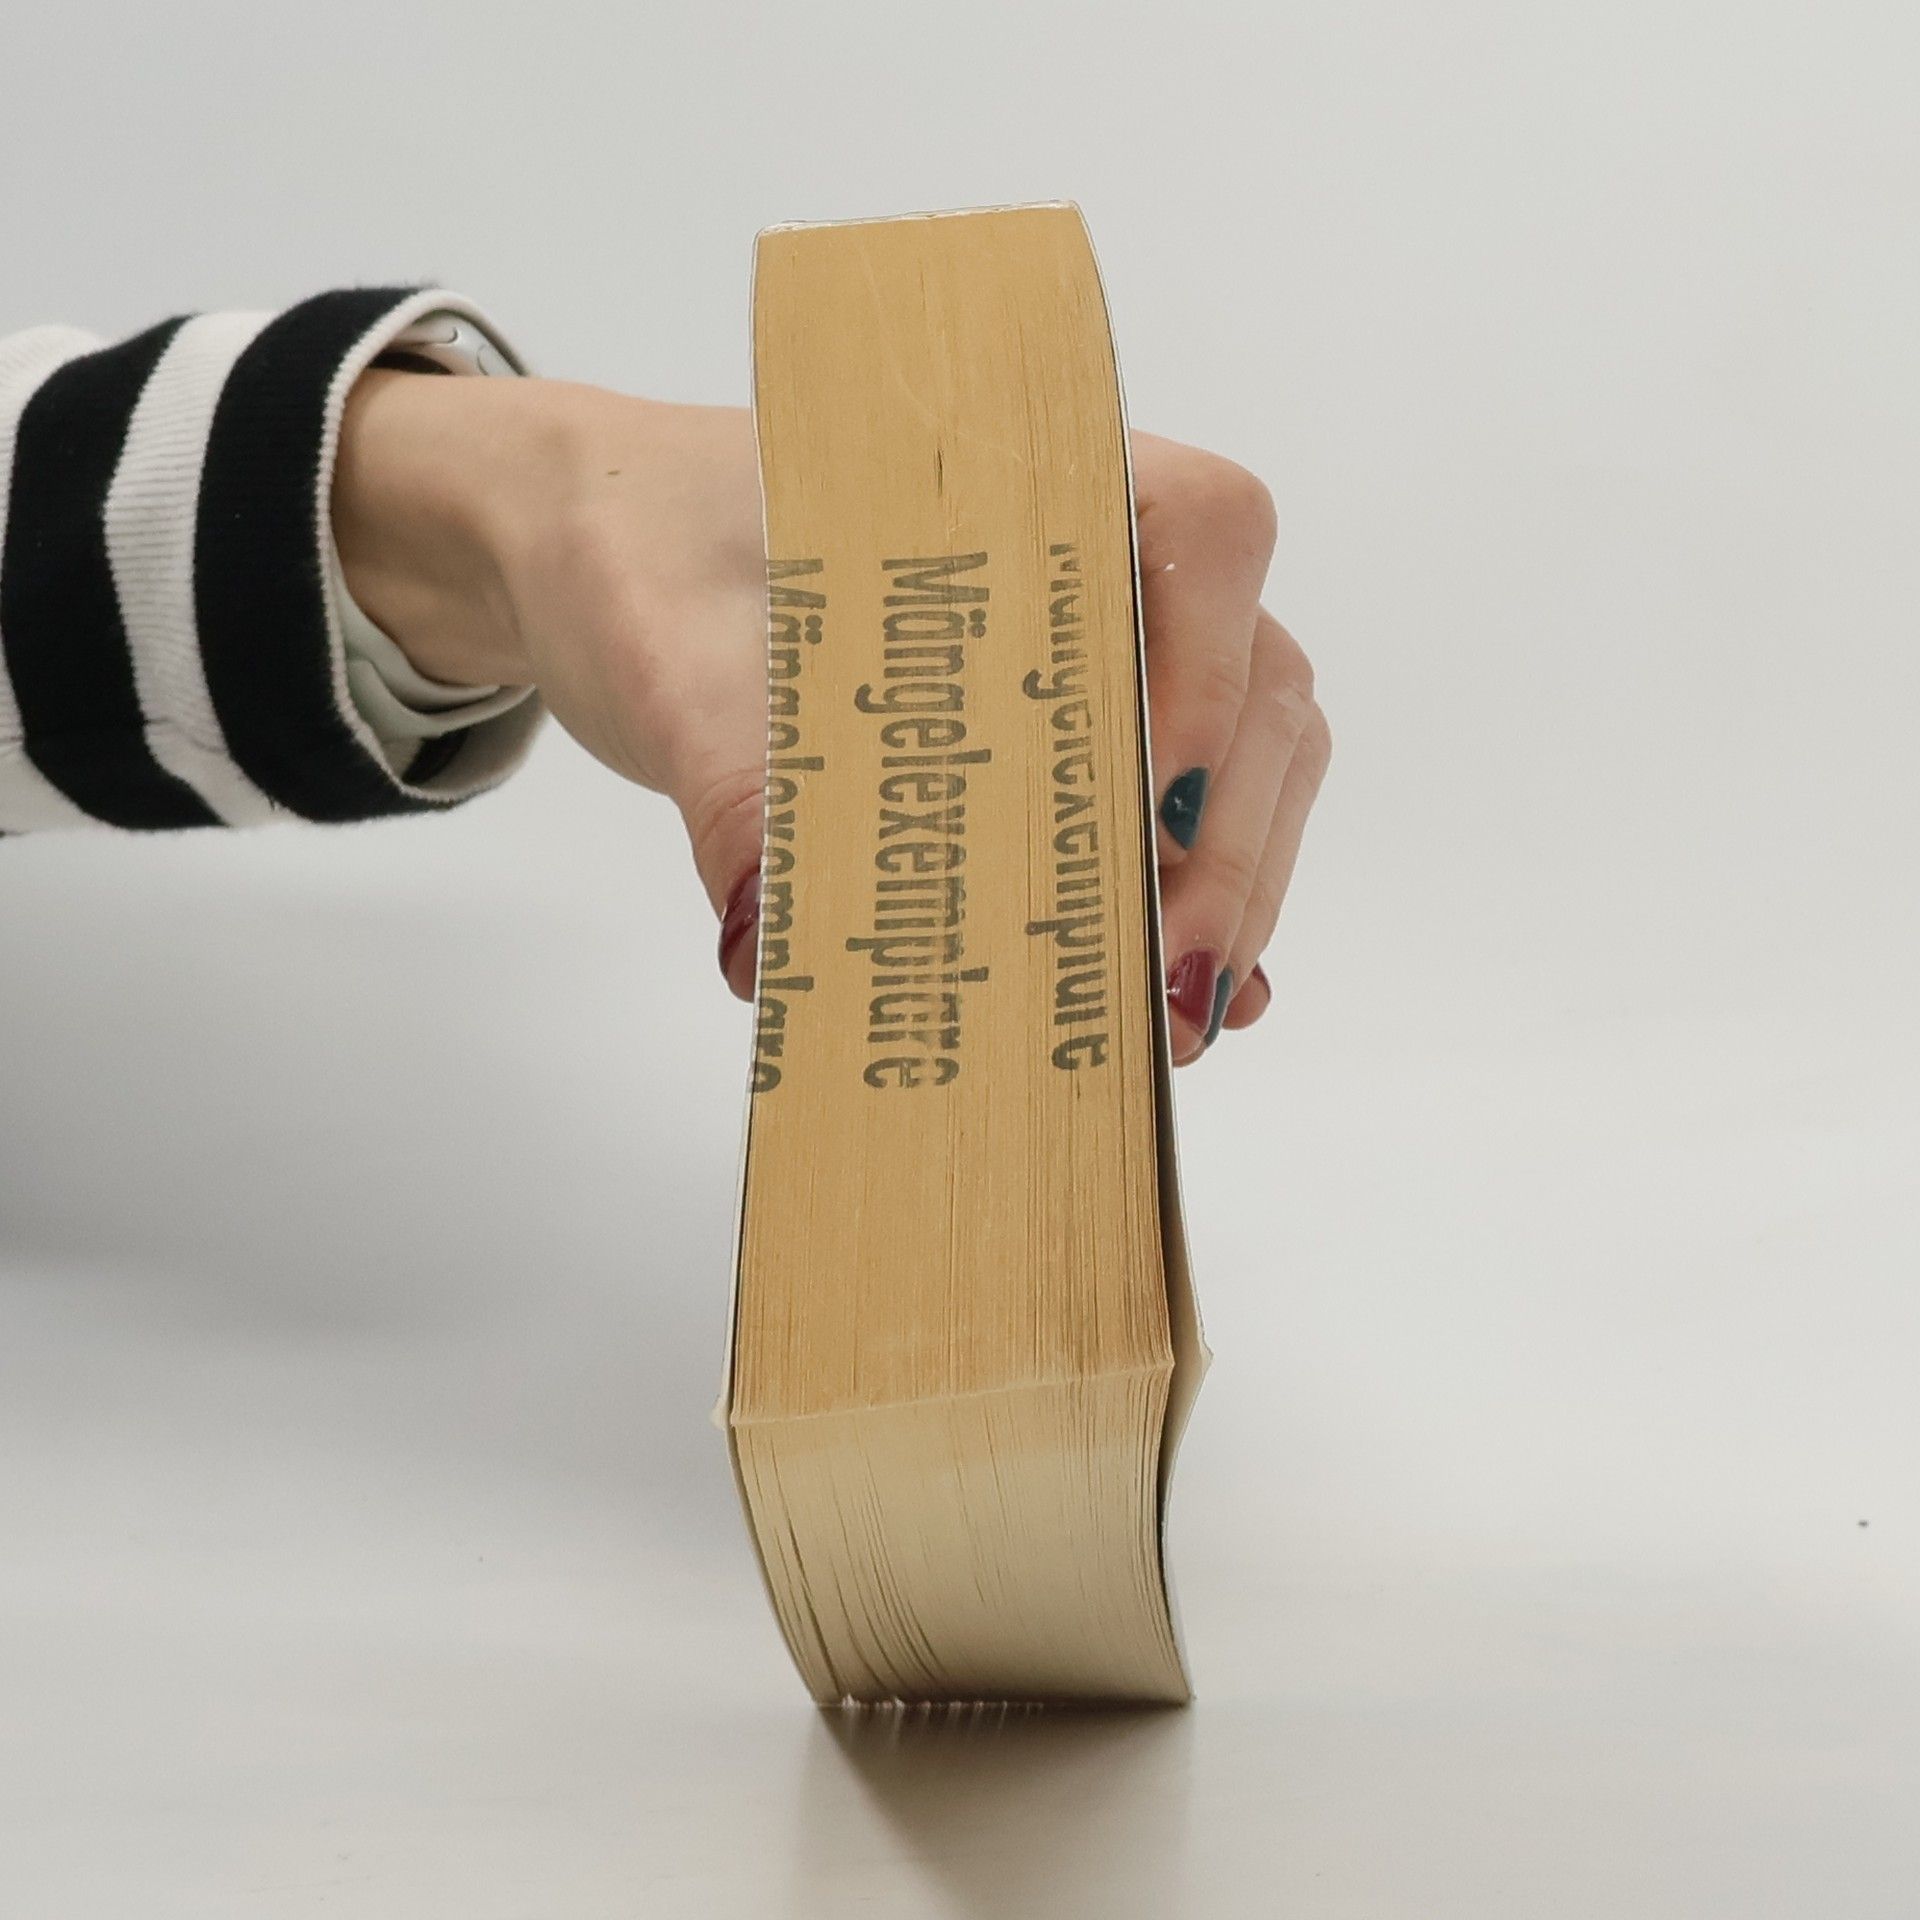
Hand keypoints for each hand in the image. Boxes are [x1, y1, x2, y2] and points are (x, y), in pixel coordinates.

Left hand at [333, 374, 1329, 1063]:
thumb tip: (786, 956)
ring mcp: (1087, 641)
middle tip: (1171, 976)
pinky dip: (1195, 889)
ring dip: (1230, 879)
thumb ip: (735, 790)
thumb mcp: (672, 661)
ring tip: (1176, 1012)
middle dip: (1233, 838)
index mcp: (1022, 479)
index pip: (1207, 531)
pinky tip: (1184, 990)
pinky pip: (1174, 797)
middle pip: (1256, 674)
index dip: (1212, 671)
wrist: (595, 549)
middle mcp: (1091, 552)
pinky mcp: (1053, 723)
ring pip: (1242, 747)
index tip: (1153, 806)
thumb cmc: (639, 554)